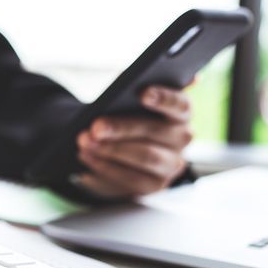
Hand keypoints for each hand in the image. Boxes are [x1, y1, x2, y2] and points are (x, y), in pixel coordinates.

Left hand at [75, 85, 192, 197]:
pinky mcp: (155, 185)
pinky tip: (87, 157)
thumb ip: (129, 91)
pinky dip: (106, 167)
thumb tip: (121, 82)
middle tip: (96, 127)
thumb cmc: (126, 115)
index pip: (181, 104)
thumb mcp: (128, 100)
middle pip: (157, 132)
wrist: (121, 148)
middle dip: (123, 128)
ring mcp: (171, 164)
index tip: (142, 93)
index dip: (164, 98)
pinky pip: (131, 179)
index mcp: (181, 112)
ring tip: (85, 142)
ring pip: (145, 157)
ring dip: (112, 150)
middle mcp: (182, 138)